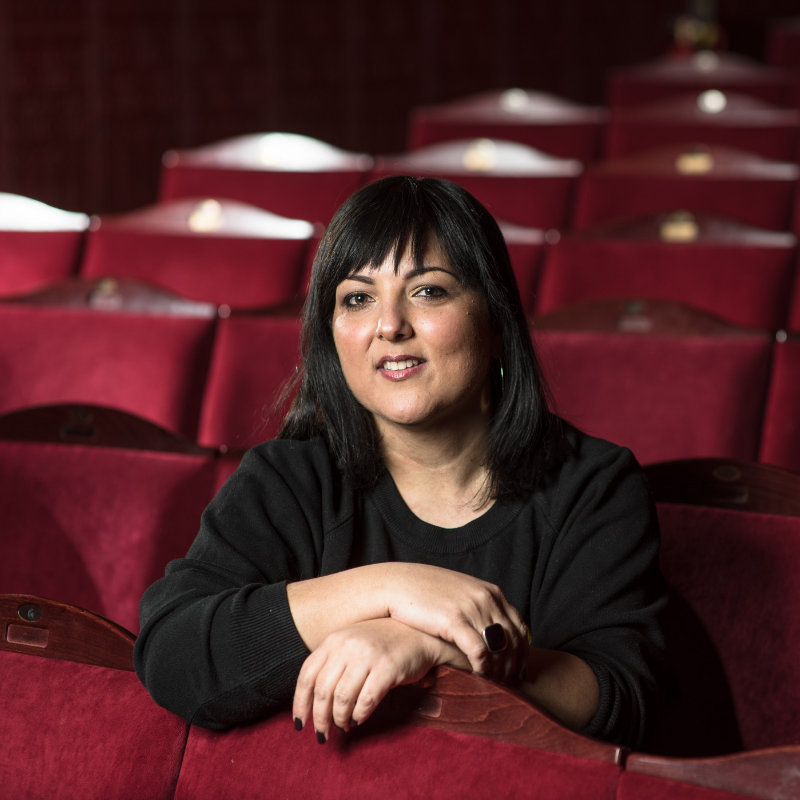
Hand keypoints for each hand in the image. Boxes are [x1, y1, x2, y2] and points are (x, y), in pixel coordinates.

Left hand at [292, 618, 451, 740]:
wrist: (417, 632)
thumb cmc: (380, 643)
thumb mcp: (351, 644)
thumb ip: (332, 664)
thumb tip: (312, 702)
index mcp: (334, 640)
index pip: (307, 675)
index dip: (300, 703)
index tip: (300, 723)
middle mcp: (348, 645)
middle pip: (323, 690)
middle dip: (320, 718)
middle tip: (322, 734)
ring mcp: (368, 655)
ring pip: (343, 698)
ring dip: (340, 719)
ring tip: (343, 727)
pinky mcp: (387, 667)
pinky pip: (366, 700)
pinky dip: (359, 715)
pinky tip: (358, 720)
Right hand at [381, 563, 528, 682]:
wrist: (399, 584)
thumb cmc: (426, 592)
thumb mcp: (461, 594)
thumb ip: (479, 610)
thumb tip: (491, 632)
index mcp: (491, 592)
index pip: (519, 627)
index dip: (522, 652)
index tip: (518, 670)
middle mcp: (486, 599)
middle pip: (513, 640)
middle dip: (513, 666)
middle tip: (509, 685)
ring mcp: (472, 608)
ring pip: (499, 649)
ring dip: (500, 671)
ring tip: (496, 686)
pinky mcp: (455, 620)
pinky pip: (479, 651)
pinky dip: (484, 668)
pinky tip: (479, 679)